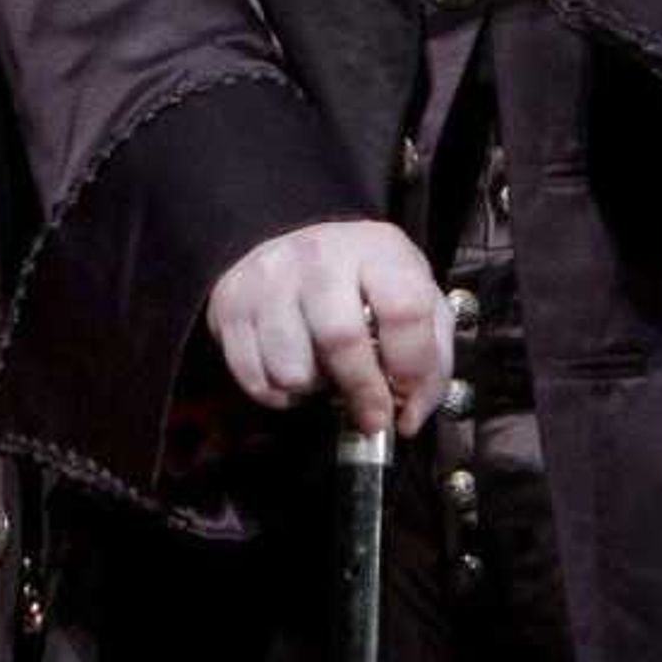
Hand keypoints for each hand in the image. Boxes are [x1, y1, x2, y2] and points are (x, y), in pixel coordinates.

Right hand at [203, 218, 450, 436]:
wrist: (291, 244)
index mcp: (378, 248)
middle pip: (341, 338)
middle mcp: (320, 255)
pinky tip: (294, 370)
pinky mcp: (232, 303)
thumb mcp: (414, 296)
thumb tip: (410, 416)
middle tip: (371, 417)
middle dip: (362, 392)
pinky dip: (279, 394)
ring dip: (314, 390)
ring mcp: (270, 277)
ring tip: (324, 373)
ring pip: (291, 368)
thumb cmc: (362, 282)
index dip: (411, 366)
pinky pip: (254, 378)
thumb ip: (429, 356)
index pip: (404, 309)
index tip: (407, 397)